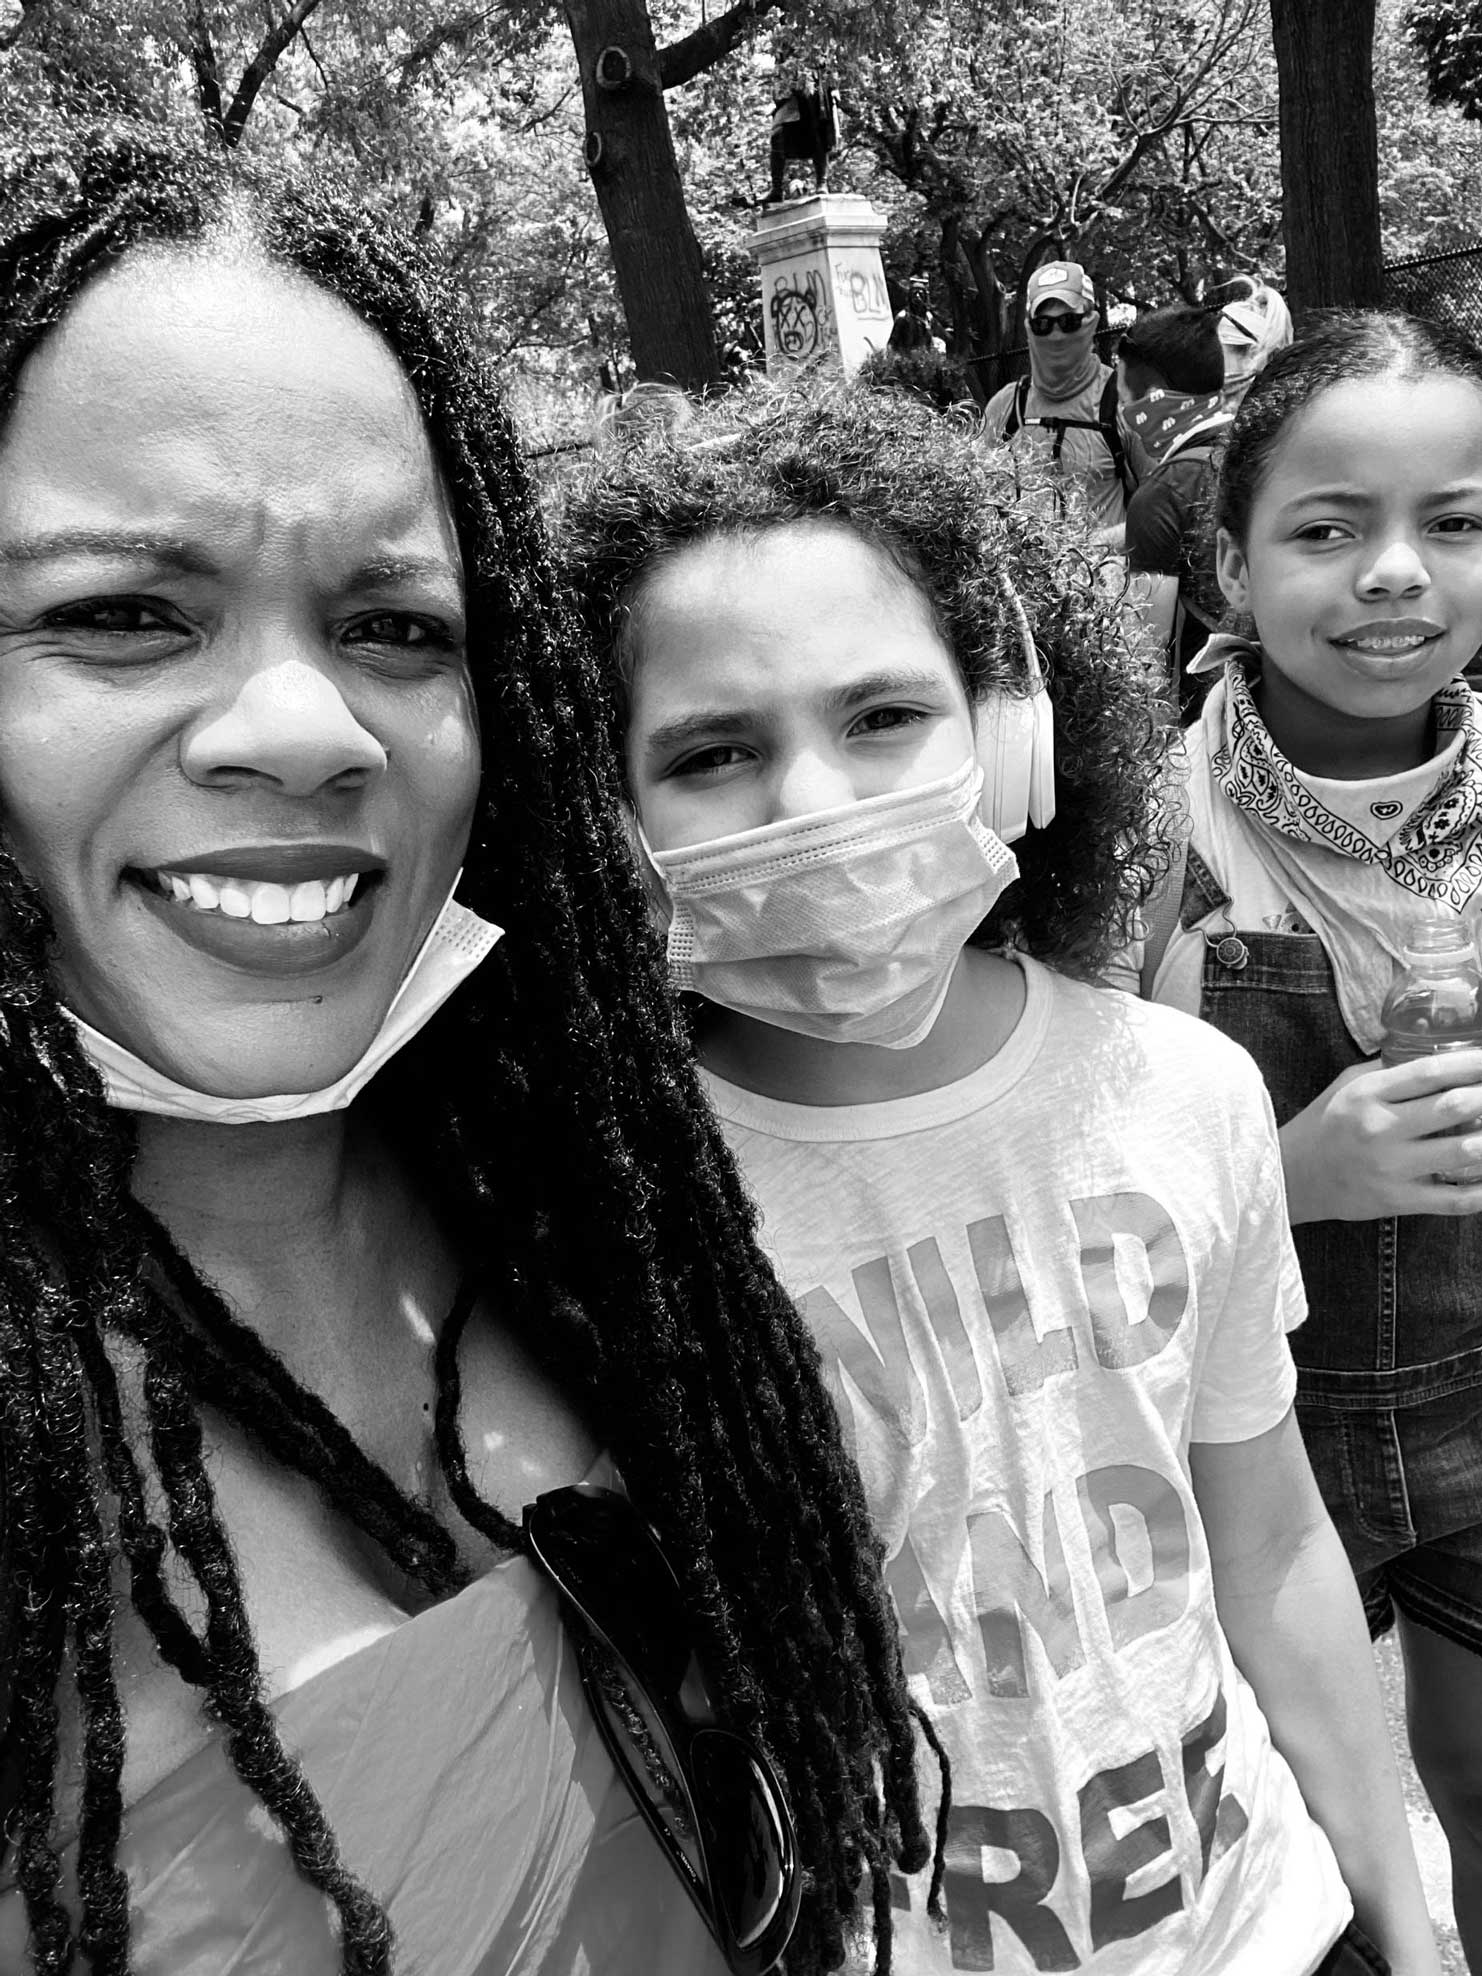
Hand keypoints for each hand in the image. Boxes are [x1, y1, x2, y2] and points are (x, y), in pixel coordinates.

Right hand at [1280, 1049, 1481, 1221]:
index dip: (1471, 1063)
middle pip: (1453, 1107)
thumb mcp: (1348, 1085)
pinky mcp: (1398, 1200)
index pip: (1430, 1072)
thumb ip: (1389, 1071)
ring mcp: (1391, 1168)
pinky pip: (1454, 1200)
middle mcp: (1380, 1128)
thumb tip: (1437, 1053)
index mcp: (1368, 1094)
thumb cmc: (1326, 1124)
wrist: (1293, 1175)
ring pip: (1463, 1151)